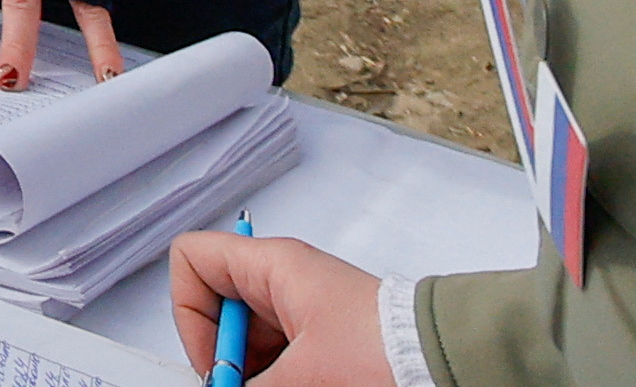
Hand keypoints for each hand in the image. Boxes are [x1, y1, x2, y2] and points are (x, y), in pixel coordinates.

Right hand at [165, 229, 384, 380]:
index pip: (193, 260)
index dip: (189, 313)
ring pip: (248, 339)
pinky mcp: (323, 336)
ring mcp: (302, 309)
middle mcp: (282, 279)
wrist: (446, 362)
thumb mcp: (304, 376)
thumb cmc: (385, 351)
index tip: (215, 364)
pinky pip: (279, 355)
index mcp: (272, 265)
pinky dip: (276, 377)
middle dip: (224, 357)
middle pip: (218, 308)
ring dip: (253, 372)